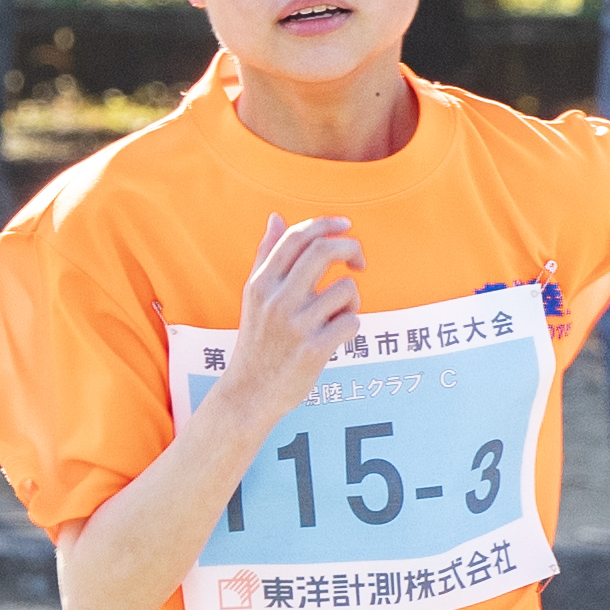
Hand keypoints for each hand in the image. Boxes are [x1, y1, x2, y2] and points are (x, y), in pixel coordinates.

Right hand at [226, 213, 363, 421]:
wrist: (250, 392)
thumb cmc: (257, 341)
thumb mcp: (254, 296)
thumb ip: (266, 255)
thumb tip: (276, 217)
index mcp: (261, 283)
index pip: (297, 237)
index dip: (327, 224)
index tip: (345, 227)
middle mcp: (276, 300)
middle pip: (324, 251)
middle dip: (351, 248)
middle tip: (359, 261)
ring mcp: (295, 325)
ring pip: (346, 288)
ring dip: (351, 300)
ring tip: (337, 315)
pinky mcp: (313, 349)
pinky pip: (352, 322)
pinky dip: (351, 326)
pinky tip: (336, 337)